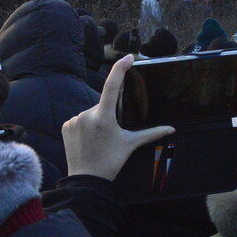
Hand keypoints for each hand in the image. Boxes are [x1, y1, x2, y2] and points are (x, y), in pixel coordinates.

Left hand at [63, 55, 174, 180]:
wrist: (86, 179)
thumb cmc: (111, 161)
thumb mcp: (131, 144)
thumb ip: (151, 133)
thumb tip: (171, 129)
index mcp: (104, 117)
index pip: (113, 86)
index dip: (120, 69)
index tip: (128, 57)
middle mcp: (87, 115)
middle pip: (102, 105)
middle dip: (108, 114)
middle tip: (109, 135)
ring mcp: (74, 120)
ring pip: (90, 113)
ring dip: (96, 120)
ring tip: (97, 140)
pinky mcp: (65, 125)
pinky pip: (78, 120)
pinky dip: (84, 126)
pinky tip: (87, 140)